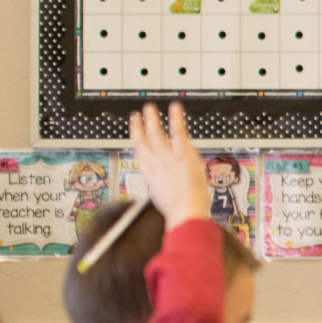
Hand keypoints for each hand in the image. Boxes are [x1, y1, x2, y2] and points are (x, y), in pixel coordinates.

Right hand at [128, 102, 211, 229]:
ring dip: (151, 120)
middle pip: (143, 143)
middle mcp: (157, 166)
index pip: (141, 159)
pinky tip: (175, 108)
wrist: (186, 214)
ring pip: (156, 134)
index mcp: (152, 180)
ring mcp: (168, 159)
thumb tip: (168, 196)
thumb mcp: (166, 204)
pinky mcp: (183, 154)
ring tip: (149, 108)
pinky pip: (178, 132)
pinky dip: (176, 118)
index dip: (137, 146)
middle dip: (139, 128)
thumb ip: (165, 194)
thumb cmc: (180, 214)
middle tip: (136, 116)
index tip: (135, 137)